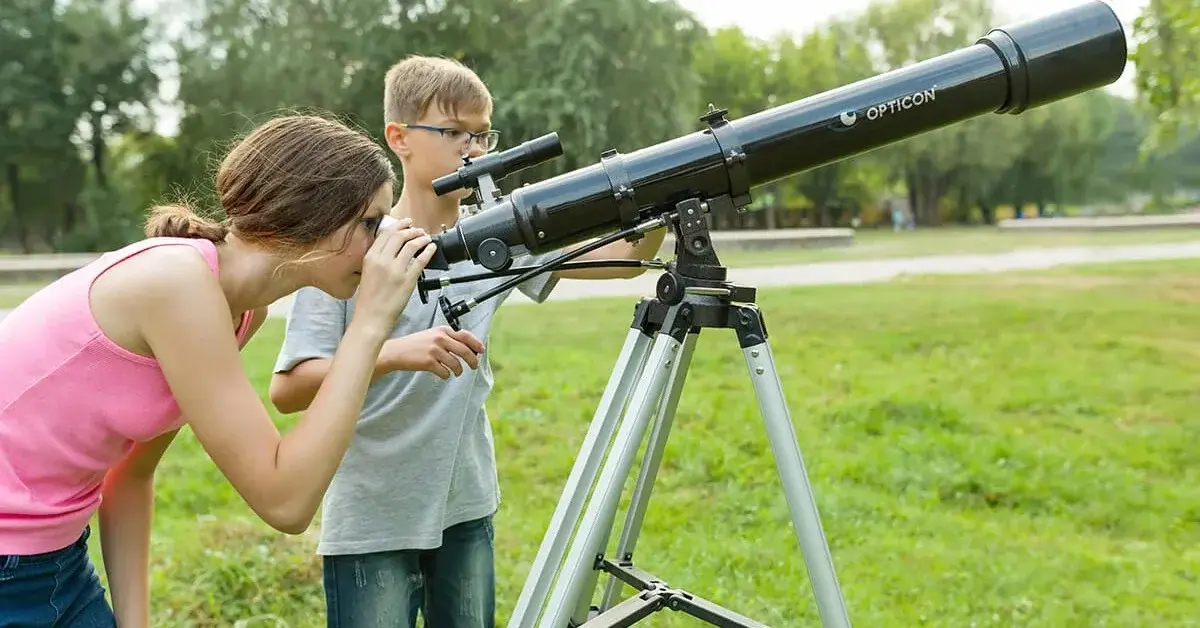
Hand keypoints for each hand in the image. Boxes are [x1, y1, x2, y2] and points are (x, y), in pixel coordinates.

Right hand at [354, 218, 435, 332]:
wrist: (371, 318)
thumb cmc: (368, 300)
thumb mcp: (367, 273)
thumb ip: (377, 259)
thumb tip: (391, 248)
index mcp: (370, 258)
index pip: (386, 234)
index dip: (398, 225)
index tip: (405, 223)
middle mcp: (382, 261)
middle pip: (400, 236)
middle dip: (411, 230)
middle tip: (418, 230)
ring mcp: (396, 270)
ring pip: (412, 245)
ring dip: (422, 238)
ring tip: (426, 238)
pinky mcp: (408, 279)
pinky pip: (421, 260)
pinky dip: (429, 251)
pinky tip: (432, 248)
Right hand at [382, 326, 484, 378]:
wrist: (396, 351)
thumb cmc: (415, 344)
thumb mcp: (432, 335)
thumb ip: (448, 338)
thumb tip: (468, 348)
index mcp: (442, 330)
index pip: (465, 336)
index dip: (476, 344)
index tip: (481, 351)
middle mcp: (440, 338)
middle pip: (465, 351)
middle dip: (472, 361)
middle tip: (474, 366)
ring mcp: (434, 350)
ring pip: (456, 364)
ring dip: (458, 370)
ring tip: (456, 372)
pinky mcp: (429, 362)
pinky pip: (445, 372)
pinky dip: (446, 375)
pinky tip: (442, 374)